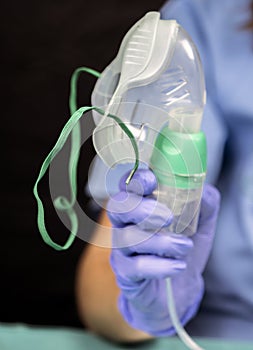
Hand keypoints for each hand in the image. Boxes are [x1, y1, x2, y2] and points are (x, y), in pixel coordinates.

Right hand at [107, 169, 219, 335]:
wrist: (180, 287)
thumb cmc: (183, 247)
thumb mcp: (200, 222)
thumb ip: (203, 202)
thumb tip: (202, 192)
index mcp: (140, 205)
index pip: (128, 186)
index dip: (136, 180)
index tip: (153, 181)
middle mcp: (125, 224)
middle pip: (117, 207)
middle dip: (140, 208)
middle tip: (168, 217)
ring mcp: (122, 249)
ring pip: (128, 238)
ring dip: (160, 242)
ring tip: (185, 246)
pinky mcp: (126, 274)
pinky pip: (134, 267)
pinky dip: (159, 266)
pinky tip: (178, 266)